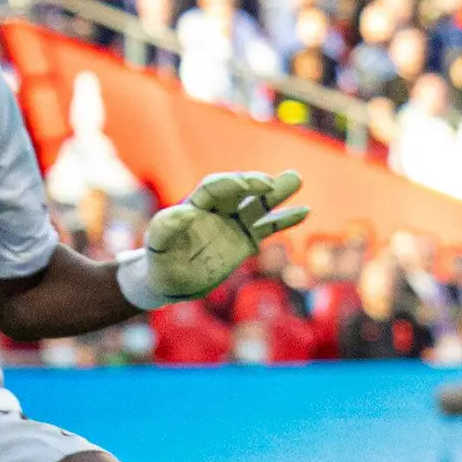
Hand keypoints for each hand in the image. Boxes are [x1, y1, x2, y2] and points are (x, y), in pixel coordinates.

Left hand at [144, 169, 309, 302]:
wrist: (168, 282)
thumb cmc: (158, 261)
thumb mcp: (156, 246)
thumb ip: (165, 228)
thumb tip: (185, 212)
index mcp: (195, 206)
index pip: (215, 189)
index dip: (230, 184)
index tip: (248, 186)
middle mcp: (217, 211)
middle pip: (240, 191)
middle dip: (256, 184)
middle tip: (273, 182)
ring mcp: (233, 225)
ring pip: (258, 205)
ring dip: (277, 193)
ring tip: (297, 179)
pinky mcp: (245, 241)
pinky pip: (268, 228)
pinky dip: (285, 219)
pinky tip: (305, 210)